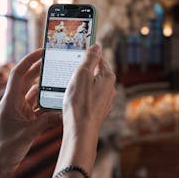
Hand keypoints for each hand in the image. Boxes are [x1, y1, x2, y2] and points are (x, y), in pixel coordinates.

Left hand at [0, 49, 61, 175]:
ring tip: (61, 80)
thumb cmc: (5, 149)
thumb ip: (46, 121)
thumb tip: (64, 113)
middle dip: (40, 70)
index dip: (30, 60)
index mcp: (10, 101)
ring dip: (46, 88)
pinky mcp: (26, 122)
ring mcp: (20, 112)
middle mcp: (15, 103)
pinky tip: (60, 103)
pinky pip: (39, 109)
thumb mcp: (28, 133)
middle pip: (28, 80)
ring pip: (35, 94)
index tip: (42, 51)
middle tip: (56, 62)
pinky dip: (48, 105)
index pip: (19, 73)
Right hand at [58, 44, 115, 173]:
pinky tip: (72, 99)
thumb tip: (97, 46)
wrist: (81, 131)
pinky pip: (90, 98)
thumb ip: (90, 59)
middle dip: (83, 70)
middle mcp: (110, 89)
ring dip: (81, 84)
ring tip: (67, 85)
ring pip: (92, 86)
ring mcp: (105, 101)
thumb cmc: (80, 103)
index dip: (87, 54)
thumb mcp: (82, 74)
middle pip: (96, 73)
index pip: (99, 59)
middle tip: (69, 69)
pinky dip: (82, 96)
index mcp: (108, 77)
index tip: (77, 51)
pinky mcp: (99, 111)